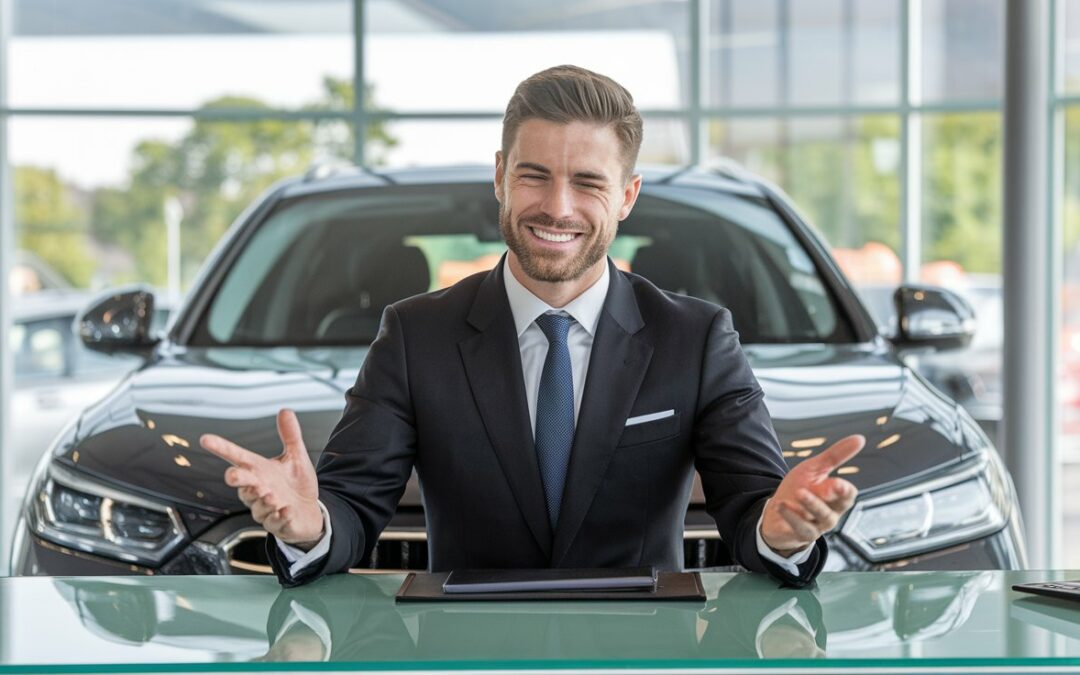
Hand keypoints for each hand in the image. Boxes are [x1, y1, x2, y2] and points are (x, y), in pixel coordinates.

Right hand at [200, 409, 323, 547]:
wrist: (310, 512)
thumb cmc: (297, 485)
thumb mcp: (296, 457)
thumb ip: (290, 436)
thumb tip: (285, 411)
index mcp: (260, 471)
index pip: (237, 458)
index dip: (221, 448)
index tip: (206, 439)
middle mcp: (259, 489)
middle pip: (241, 484)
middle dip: (237, 480)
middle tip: (234, 475)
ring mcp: (266, 508)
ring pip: (257, 505)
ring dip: (262, 500)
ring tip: (271, 496)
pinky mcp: (278, 523)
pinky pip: (275, 522)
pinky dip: (280, 517)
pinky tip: (287, 511)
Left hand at [760, 434, 864, 555]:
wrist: (776, 512)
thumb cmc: (799, 489)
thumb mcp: (815, 469)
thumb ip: (835, 456)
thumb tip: (860, 439)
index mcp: (835, 496)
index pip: (849, 494)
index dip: (845, 489)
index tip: (840, 482)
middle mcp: (831, 512)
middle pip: (840, 506)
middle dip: (835, 495)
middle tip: (831, 484)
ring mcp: (818, 525)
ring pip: (822, 517)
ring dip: (812, 504)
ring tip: (800, 492)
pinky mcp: (802, 534)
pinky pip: (802, 528)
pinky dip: (792, 516)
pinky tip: (782, 504)